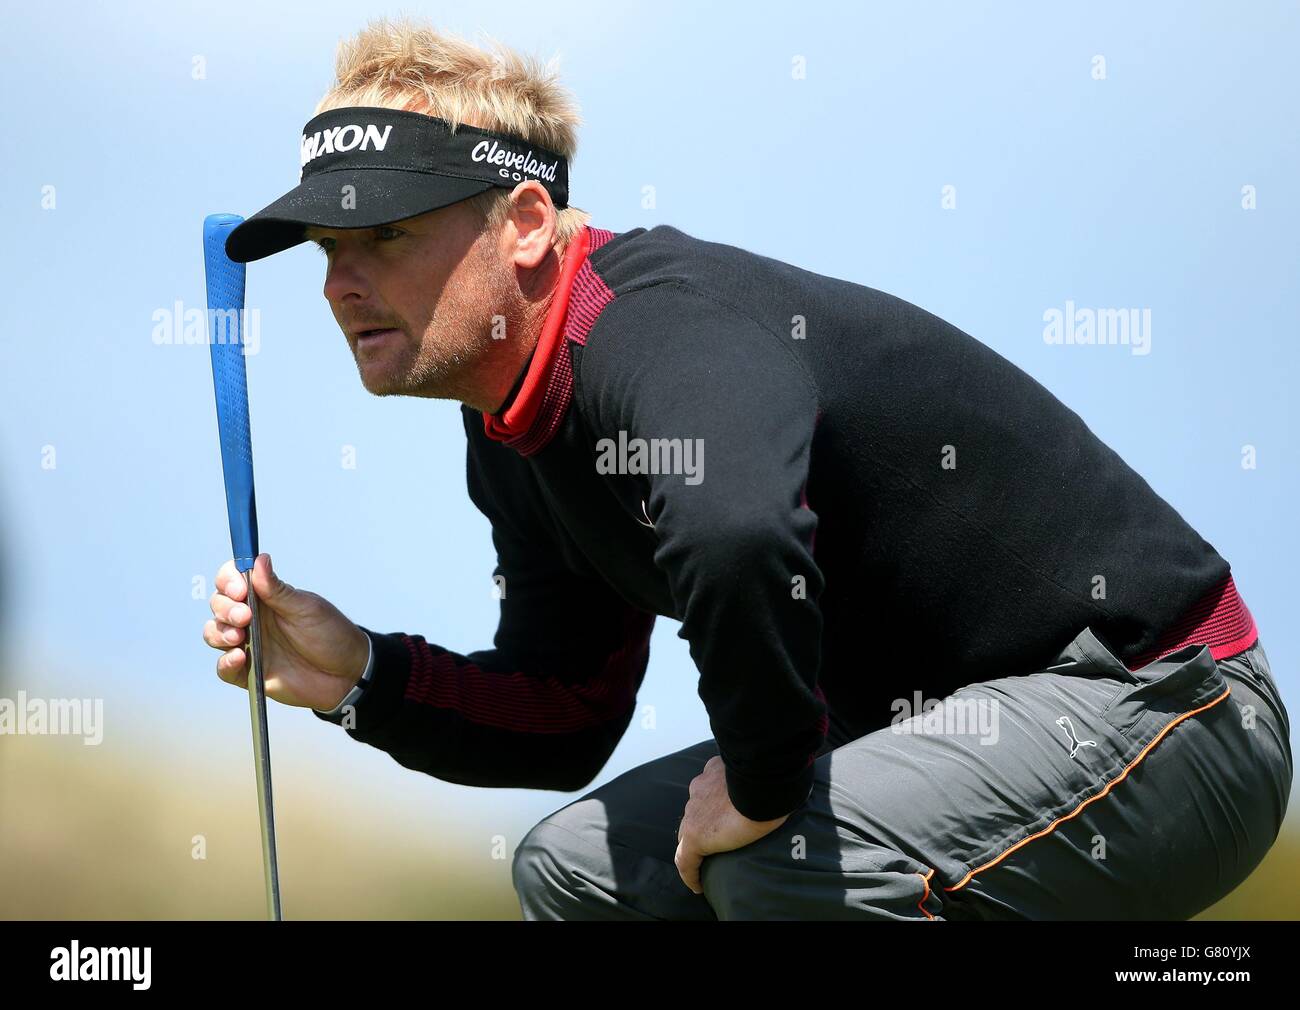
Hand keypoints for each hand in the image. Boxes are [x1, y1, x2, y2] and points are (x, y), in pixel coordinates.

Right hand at [202, 553, 370, 710]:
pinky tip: (238, 658)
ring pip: (215, 633)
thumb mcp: (306, 609)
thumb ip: (279, 590)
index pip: (232, 580)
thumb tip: (260, 559)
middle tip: (245, 616)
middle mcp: (252, 619)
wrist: (347, 673)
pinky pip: (224, 668)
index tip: (240, 589)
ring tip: (239, 637)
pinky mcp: (249, 673)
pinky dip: (225, 662)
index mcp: (265, 598)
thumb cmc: (330, 634)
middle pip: (219, 605)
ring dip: (220, 632)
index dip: (228, 581)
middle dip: (225, 608)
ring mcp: (249, 645)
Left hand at [674, 755, 791, 893]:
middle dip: (702, 824)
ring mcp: (694, 811)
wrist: (763, 782)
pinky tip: (697, 886)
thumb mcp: (767, 774)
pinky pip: (686, 859)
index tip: (721, 816)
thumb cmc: (772, 776)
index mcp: (716, 771)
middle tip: (716, 840)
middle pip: (695, 812)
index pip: (709, 790)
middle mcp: (701, 787)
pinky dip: (690, 873)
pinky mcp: (695, 835)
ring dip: (698, 844)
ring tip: (709, 861)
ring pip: (688, 833)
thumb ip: (764, 780)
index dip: (713, 805)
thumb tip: (784, 790)